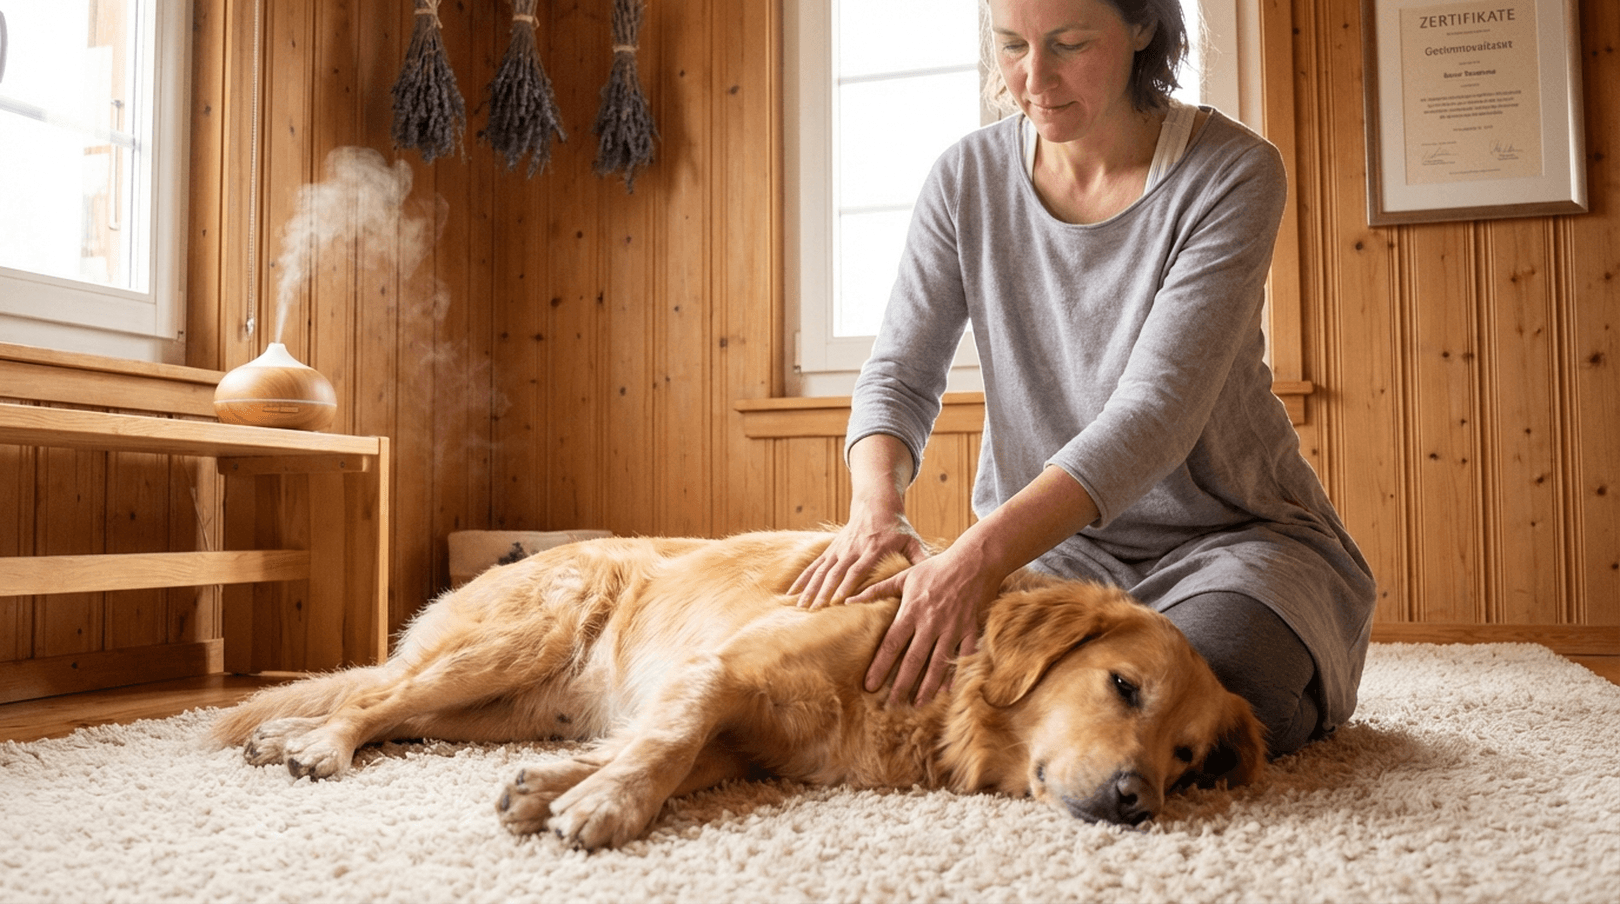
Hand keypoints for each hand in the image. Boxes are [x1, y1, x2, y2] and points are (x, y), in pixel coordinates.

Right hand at [790, 513, 926, 608]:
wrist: (876, 502)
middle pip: (836, 572)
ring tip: (800, 607)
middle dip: (825, 591)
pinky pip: (815, 566)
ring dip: (810, 588)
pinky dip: (802, 579)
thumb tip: (934, 576)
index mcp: (873, 548)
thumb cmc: (898, 526)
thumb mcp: (912, 539)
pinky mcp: (832, 549)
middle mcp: (853, 548)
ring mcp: (840, 548)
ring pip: (822, 570)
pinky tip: (791, 593)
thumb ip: (921, 558)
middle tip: (815, 611)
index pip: (858, 569)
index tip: (839, 601)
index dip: (848, 584)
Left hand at [852, 546, 1002, 706]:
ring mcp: (952, 628)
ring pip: (937, 663)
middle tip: (891, 704)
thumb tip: (849, 599)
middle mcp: (931, 623)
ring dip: (927, 686)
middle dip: (902, 684)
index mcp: (912, 611)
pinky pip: (962, 656)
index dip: (880, 666)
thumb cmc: (936, 568)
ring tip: (917, 704)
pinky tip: (946, 690)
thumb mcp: (904, 576)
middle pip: (913, 660)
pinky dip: (954, 674)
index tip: (870, 685)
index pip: (892, 644)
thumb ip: (877, 590)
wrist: (974, 561)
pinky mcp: (970, 630)